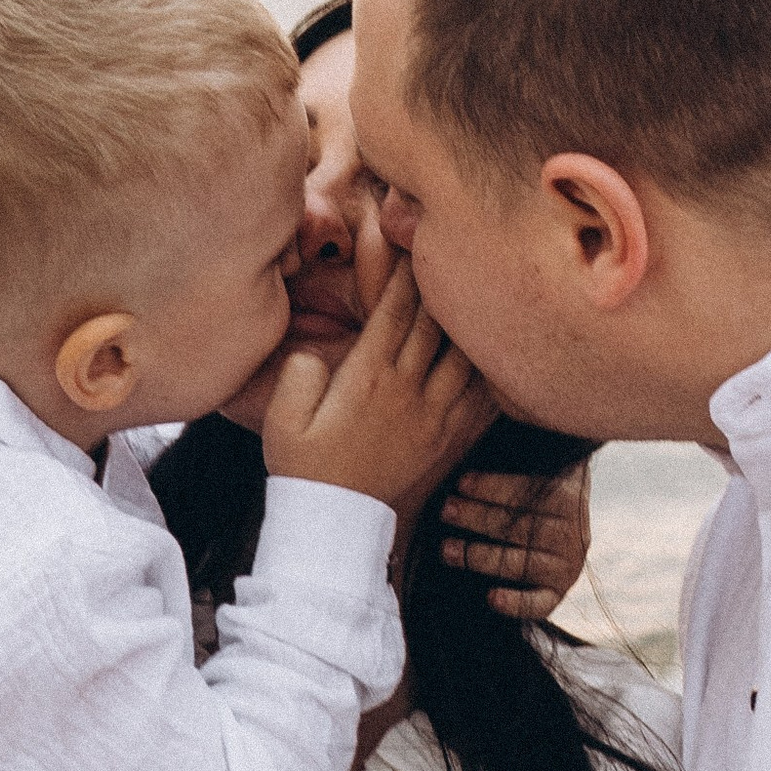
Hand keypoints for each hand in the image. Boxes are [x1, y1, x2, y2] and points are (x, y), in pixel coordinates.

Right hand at [262, 260, 493, 514]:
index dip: (403, 276)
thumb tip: (316, 354)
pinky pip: (476, 395)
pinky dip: (483, 368)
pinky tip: (488, 352)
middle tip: (447, 255)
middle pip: (432, 324)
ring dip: (464, 323)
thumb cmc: (302, 467)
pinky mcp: (444, 437)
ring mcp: (431, 414)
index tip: (410, 247)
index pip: (393, 313)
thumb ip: (299, 374)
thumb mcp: (281, 419)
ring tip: (472, 296)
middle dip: (438, 286)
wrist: (336, 523)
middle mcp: (404, 390)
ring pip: (461, 355)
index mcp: (365, 377)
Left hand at [438, 460, 591, 619]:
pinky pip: (539, 602)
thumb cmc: (534, 489)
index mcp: (567, 496)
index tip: (460, 483)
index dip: (492, 487)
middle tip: (446, 511)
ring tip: (447, 550)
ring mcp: (567, 565)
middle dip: (477, 517)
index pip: (527, 492)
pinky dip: (517, 603)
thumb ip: (514, 459)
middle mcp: (572, 533)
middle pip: (518, 527)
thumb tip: (474, 441)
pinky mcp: (559, 591)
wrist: (566, 521)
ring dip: (480, 557)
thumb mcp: (534, 466)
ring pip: (520, 563)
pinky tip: (491, 598)